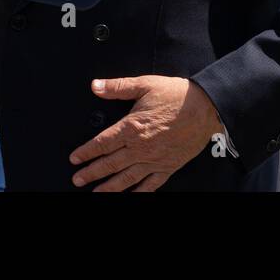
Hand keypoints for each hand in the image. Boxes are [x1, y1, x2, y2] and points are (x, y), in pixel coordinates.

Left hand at [68, 75, 221, 191]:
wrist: (206, 107)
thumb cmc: (175, 94)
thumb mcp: (144, 84)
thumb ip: (118, 87)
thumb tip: (95, 86)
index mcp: (132, 127)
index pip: (102, 143)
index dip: (86, 152)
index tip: (74, 159)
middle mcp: (140, 147)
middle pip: (110, 164)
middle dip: (92, 173)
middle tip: (77, 180)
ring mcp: (155, 160)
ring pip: (127, 178)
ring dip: (109, 187)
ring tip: (96, 193)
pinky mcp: (168, 166)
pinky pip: (150, 184)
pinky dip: (139, 192)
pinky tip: (130, 196)